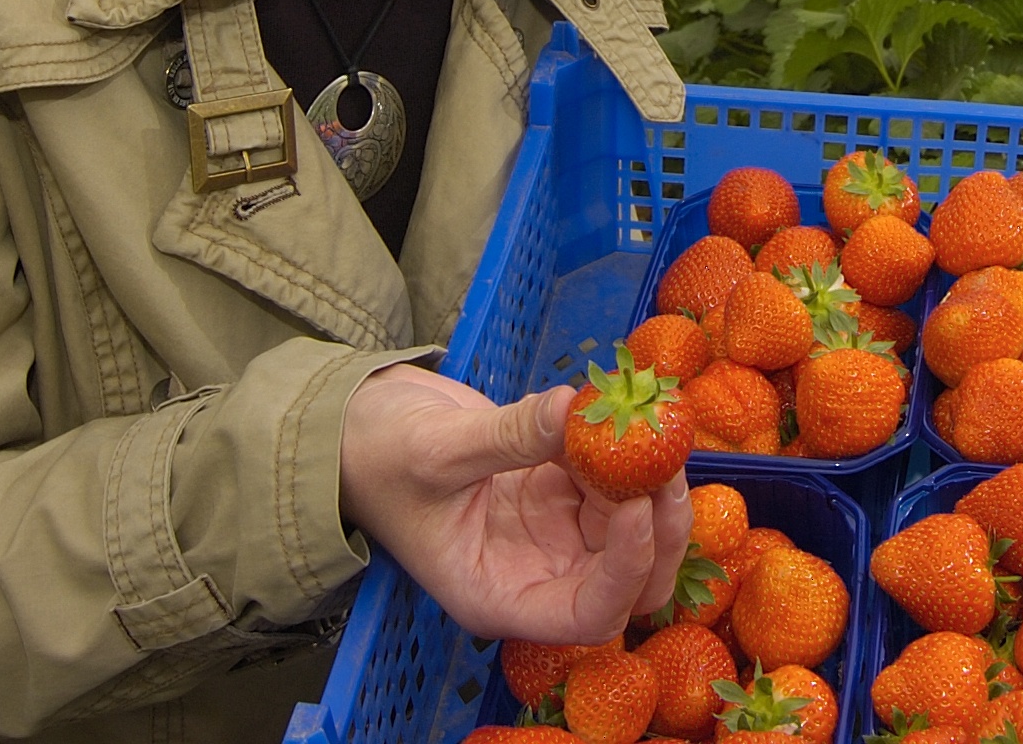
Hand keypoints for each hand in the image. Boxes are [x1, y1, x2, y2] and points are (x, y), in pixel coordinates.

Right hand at [338, 365, 691, 641]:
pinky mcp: (561, 491)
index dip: (626, 570)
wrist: (358, 427)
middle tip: (663, 462)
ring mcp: (554, 532)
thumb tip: (573, 408)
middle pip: (631, 582)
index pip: (587, 614)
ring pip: (635, 531)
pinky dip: (628, 452)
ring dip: (651, 484)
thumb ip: (507, 436)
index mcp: (500, 594)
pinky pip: (614, 482)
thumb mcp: (433, 449)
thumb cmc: (376, 458)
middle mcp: (537, 574)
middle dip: (660, 531)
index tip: (637, 507)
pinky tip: (620, 411)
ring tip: (648, 426)